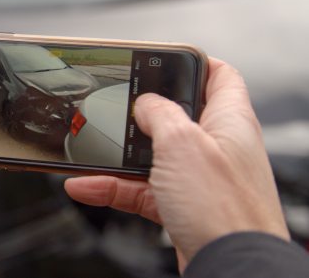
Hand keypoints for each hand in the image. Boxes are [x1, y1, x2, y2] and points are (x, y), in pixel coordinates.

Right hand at [64, 58, 288, 269]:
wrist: (230, 266)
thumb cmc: (225, 209)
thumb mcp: (182, 143)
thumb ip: (159, 114)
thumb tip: (145, 103)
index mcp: (228, 120)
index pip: (218, 75)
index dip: (190, 62)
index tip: (159, 60)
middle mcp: (215, 147)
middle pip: (175, 117)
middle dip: (140, 114)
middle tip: (114, 107)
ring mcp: (197, 178)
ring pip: (150, 156)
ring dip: (116, 156)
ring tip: (87, 152)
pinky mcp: (180, 206)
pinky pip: (140, 189)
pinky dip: (112, 187)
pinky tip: (86, 186)